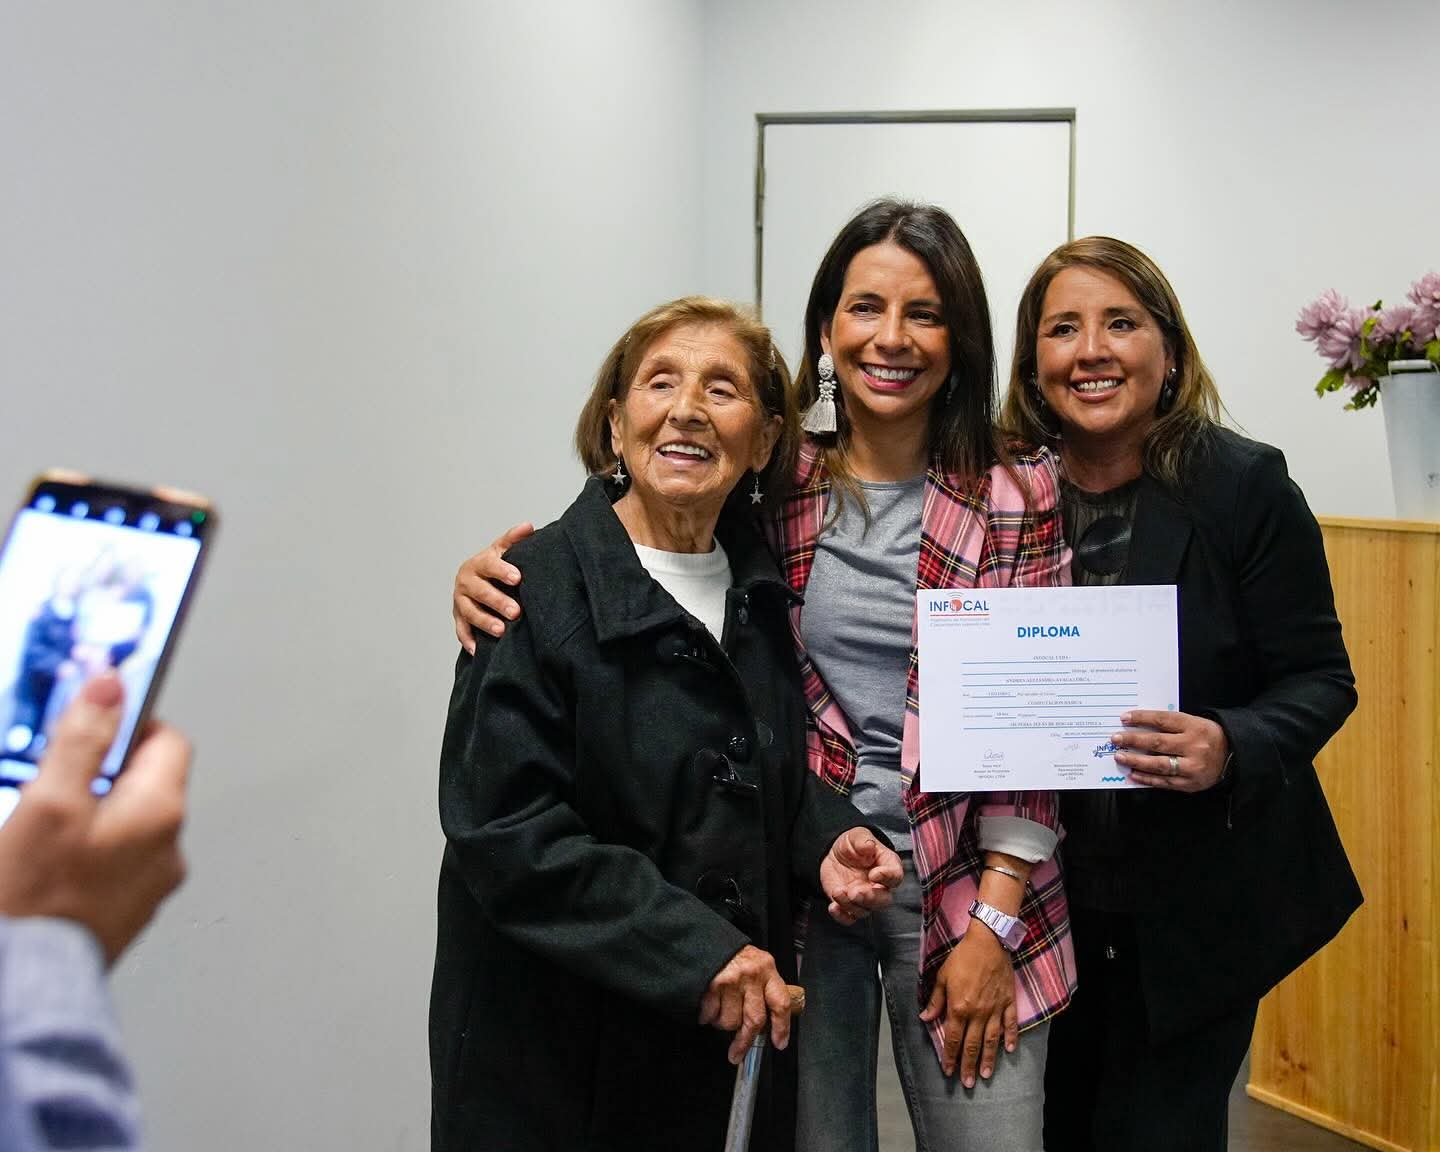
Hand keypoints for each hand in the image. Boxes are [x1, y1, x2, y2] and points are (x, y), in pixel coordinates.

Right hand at [0, 673, 189, 964]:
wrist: (21, 983)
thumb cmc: (37, 898)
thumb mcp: (50, 800)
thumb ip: (83, 739)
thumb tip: (109, 687)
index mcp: (161, 811)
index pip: (167, 740)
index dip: (128, 724)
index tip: (90, 722)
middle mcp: (169, 847)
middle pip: (144, 781)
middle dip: (99, 773)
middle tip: (49, 782)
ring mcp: (149, 883)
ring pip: (124, 823)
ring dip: (89, 814)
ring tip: (40, 829)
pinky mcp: (124, 911)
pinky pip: (112, 861)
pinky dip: (85, 851)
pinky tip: (45, 864)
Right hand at [452, 522, 533, 652]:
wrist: (474, 579)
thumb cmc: (494, 566)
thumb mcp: (502, 550)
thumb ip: (513, 539)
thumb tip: (529, 526)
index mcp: (478, 563)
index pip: (489, 565)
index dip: (502, 571)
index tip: (518, 578)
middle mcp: (466, 581)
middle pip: (480, 592)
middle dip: (497, 601)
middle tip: (516, 611)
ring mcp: (460, 600)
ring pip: (470, 612)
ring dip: (485, 622)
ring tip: (502, 631)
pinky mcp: (458, 617)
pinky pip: (461, 630)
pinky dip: (468, 640)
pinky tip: (478, 650)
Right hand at [698, 944, 790, 1063]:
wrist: (707, 942)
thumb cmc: (735, 958)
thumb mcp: (758, 966)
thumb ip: (765, 990)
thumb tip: (769, 1025)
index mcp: (768, 970)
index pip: (781, 1003)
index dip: (782, 1027)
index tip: (779, 1043)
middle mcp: (752, 976)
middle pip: (754, 1020)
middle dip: (745, 1041)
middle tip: (737, 1054)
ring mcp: (731, 981)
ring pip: (730, 1021)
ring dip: (723, 1023)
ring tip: (721, 1011)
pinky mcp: (712, 986)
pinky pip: (711, 1015)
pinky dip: (708, 1017)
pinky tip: (709, 1007)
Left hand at [820, 827, 902, 924]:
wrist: (834, 853)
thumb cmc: (852, 844)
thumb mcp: (858, 836)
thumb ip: (864, 841)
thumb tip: (869, 846)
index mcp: (887, 867)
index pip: (895, 876)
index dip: (888, 877)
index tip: (875, 874)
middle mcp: (879, 886)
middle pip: (883, 900)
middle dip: (870, 899)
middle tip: (856, 892)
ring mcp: (865, 898)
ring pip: (865, 910)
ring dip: (851, 905)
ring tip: (838, 892)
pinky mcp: (850, 905)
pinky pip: (849, 918)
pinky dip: (842, 916)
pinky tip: (833, 907)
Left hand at [919, 928, 1016, 1085]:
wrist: (987, 942)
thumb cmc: (962, 958)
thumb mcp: (942, 977)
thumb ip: (935, 1001)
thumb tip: (925, 1018)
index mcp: (959, 1008)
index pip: (952, 1038)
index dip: (949, 1056)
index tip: (947, 1071)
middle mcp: (977, 1013)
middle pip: (972, 1045)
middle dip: (969, 1065)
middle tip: (968, 1083)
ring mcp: (995, 1009)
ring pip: (992, 1040)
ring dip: (989, 1059)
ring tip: (986, 1075)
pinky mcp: (1008, 1002)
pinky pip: (1011, 1024)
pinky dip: (1012, 1038)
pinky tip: (1011, 1050)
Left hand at [1111, 709, 1228, 791]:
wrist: (1232, 757)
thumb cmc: (1206, 736)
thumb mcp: (1193, 723)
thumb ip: (1170, 724)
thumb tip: (1138, 725)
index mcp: (1194, 727)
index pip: (1163, 720)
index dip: (1142, 718)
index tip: (1124, 718)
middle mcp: (1194, 746)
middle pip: (1158, 743)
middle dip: (1133, 741)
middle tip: (1115, 739)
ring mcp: (1192, 767)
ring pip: (1159, 764)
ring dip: (1136, 761)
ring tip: (1120, 757)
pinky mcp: (1190, 784)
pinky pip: (1164, 782)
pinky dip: (1147, 778)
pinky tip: (1133, 774)